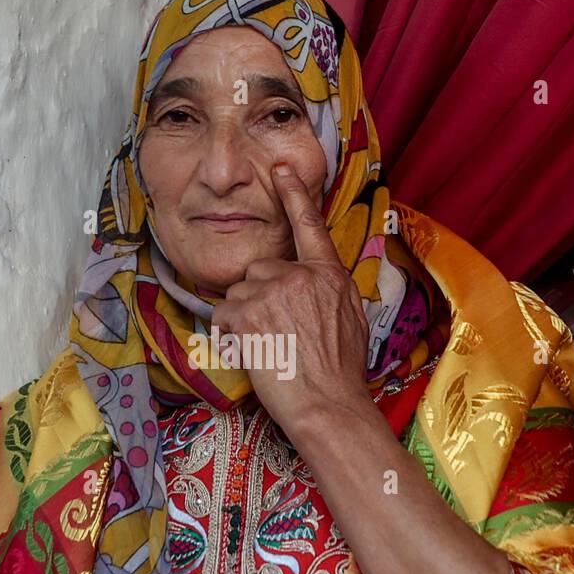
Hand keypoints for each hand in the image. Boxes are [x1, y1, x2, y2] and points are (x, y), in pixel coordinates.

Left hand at [211, 161, 373, 443]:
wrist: (328, 404)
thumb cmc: (341, 374)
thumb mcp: (350, 321)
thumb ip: (328, 293)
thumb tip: (312, 285)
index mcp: (329, 275)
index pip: (309, 226)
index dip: (294, 195)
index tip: (281, 169)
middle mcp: (301, 276)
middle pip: (260, 271)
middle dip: (259, 299)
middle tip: (277, 335)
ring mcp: (273, 291)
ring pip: (239, 293)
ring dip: (243, 318)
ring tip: (268, 348)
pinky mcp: (248, 313)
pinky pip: (223, 314)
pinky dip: (229, 335)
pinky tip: (253, 353)